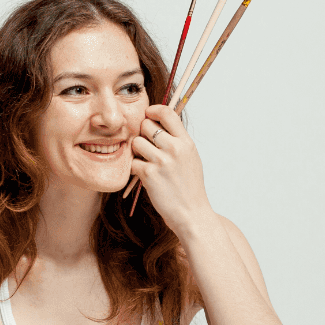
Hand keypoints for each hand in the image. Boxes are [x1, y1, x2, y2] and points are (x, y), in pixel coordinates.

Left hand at [130, 104, 214, 233]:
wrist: (191, 213)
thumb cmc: (189, 187)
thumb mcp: (190, 158)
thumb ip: (177, 140)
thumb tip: (160, 121)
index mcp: (186, 142)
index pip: (167, 112)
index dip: (153, 110)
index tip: (148, 115)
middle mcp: (175, 148)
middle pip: (146, 125)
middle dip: (142, 134)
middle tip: (147, 147)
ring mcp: (162, 161)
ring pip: (136, 142)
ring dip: (137, 152)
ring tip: (146, 163)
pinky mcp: (149, 175)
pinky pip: (132, 163)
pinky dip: (135, 170)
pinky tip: (145, 177)